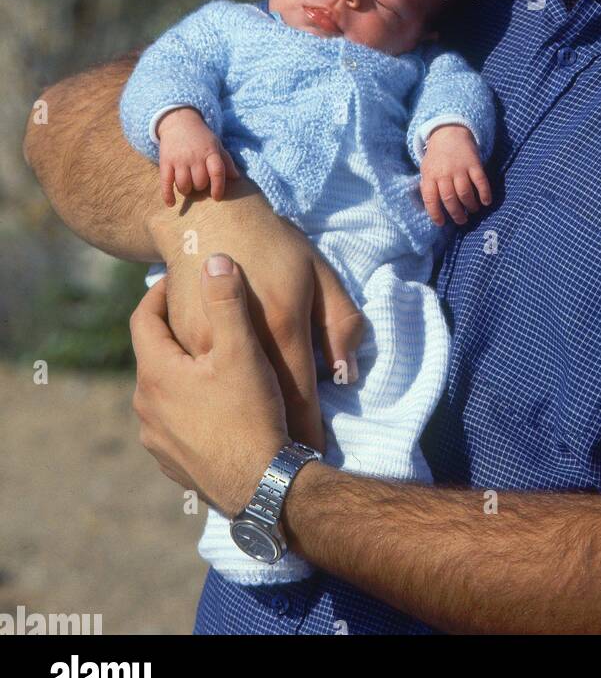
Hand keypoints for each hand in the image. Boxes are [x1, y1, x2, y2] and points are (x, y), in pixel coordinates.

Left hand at [131, 254, 289, 517]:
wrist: (263, 487)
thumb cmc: (252, 415)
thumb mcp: (243, 351)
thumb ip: (226, 301)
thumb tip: (213, 259)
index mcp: (156, 375)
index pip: (143, 319)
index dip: (159, 293)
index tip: (179, 279)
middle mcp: (145, 408)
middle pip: (154, 355)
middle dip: (177, 332)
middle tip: (205, 316)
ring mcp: (157, 441)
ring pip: (164, 390)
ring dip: (183, 371)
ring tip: (216, 361)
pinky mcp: (173, 464)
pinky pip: (175, 422)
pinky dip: (190, 405)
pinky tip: (220, 404)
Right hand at [148, 179, 363, 448]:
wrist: (208, 217)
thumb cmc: (273, 243)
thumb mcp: (318, 272)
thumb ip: (339, 322)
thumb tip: (346, 372)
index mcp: (282, 323)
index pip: (300, 392)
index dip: (309, 429)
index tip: (317, 455)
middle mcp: (241, 340)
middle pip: (263, 403)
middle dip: (277, 435)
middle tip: (291, 460)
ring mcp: (202, 345)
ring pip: (226, 398)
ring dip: (242, 423)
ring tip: (257, 448)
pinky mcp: (177, 344)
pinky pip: (197, 384)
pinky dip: (213, 402)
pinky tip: (223, 417)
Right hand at [157, 106, 239, 205]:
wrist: (179, 122)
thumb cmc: (201, 138)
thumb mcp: (216, 145)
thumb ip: (226, 161)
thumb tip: (237, 178)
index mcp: (210, 152)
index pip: (217, 172)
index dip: (218, 187)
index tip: (217, 197)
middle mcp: (195, 156)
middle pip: (200, 182)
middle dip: (201, 187)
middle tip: (199, 182)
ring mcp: (179, 159)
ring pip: (184, 184)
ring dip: (187, 190)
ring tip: (188, 186)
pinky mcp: (165, 162)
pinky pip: (166, 182)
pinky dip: (168, 195)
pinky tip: (171, 203)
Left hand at [419, 124, 491, 225]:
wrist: (448, 132)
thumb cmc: (436, 157)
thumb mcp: (426, 169)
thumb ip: (427, 186)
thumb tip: (431, 208)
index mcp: (430, 176)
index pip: (430, 198)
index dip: (435, 213)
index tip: (441, 223)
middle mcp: (444, 173)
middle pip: (449, 199)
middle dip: (456, 214)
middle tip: (462, 220)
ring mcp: (460, 168)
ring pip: (465, 193)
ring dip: (469, 206)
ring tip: (472, 210)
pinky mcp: (474, 164)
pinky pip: (480, 181)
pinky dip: (484, 193)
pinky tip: (486, 202)